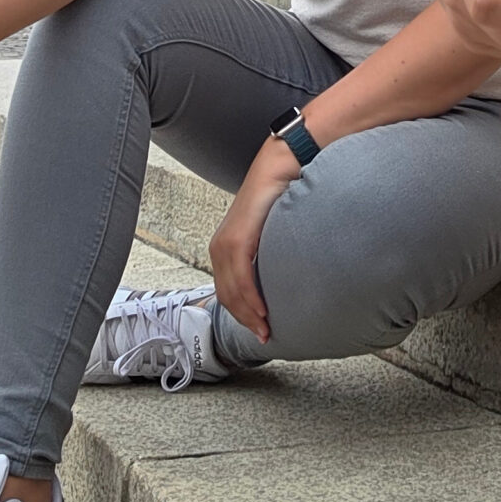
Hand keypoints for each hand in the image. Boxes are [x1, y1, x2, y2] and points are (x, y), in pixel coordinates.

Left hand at [209, 139, 303, 343]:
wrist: (281, 165)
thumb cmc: (280, 194)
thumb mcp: (270, 231)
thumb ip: (267, 252)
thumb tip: (280, 274)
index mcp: (224, 247)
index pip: (226, 290)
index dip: (240, 314)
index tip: (258, 329)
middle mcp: (219, 247)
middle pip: (227, 296)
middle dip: (245, 320)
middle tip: (265, 336)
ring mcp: (226, 242)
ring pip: (233, 291)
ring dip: (249, 314)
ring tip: (266, 329)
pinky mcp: (238, 238)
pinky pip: (242, 277)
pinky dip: (251, 298)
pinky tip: (263, 310)